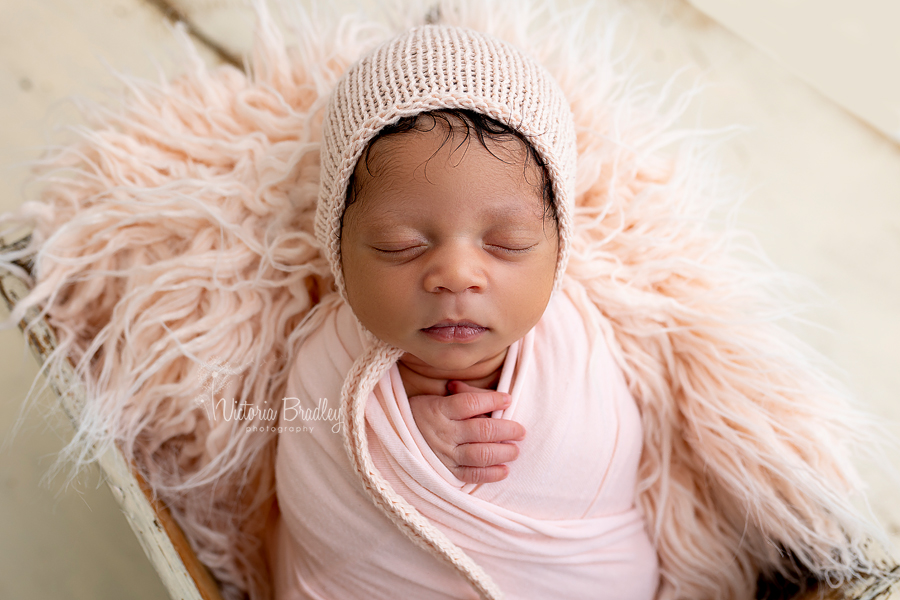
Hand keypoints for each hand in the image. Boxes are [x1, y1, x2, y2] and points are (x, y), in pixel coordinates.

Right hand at [408, 380, 525, 483]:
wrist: (395, 437)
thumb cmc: (423, 413)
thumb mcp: (438, 397)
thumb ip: (465, 394)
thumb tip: (494, 397)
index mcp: (440, 409)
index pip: (471, 403)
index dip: (492, 400)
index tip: (508, 400)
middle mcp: (444, 432)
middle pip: (482, 430)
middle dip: (507, 429)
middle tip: (520, 431)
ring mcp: (445, 455)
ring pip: (480, 454)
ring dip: (503, 452)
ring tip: (515, 450)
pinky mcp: (446, 472)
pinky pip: (471, 475)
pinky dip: (490, 474)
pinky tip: (504, 470)